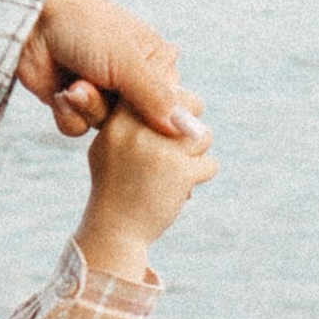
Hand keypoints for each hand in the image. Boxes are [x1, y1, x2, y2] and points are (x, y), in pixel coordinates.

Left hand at [16, 0, 199, 142]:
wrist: (32, 21)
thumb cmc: (87, 29)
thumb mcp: (128, 62)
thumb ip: (157, 98)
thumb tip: (190, 131)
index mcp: (154, 61)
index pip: (171, 105)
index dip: (157, 118)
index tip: (141, 115)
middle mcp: (130, 80)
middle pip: (136, 124)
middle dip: (114, 113)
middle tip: (101, 88)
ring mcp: (101, 93)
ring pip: (106, 129)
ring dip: (88, 109)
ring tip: (75, 87)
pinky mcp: (72, 104)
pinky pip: (78, 129)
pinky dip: (68, 113)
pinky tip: (60, 92)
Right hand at [79, 99, 215, 280]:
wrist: (114, 230)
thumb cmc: (115, 184)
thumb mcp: (109, 144)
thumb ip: (131, 117)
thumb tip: (171, 88)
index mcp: (119, 120)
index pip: (161, 88)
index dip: (173, 101)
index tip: (168, 122)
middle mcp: (138, 130)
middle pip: (190, 105)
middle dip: (191, 125)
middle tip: (180, 146)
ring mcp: (160, 151)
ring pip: (204, 135)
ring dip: (197, 154)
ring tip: (177, 170)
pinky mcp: (180, 173)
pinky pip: (209, 164)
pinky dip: (199, 177)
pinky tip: (180, 189)